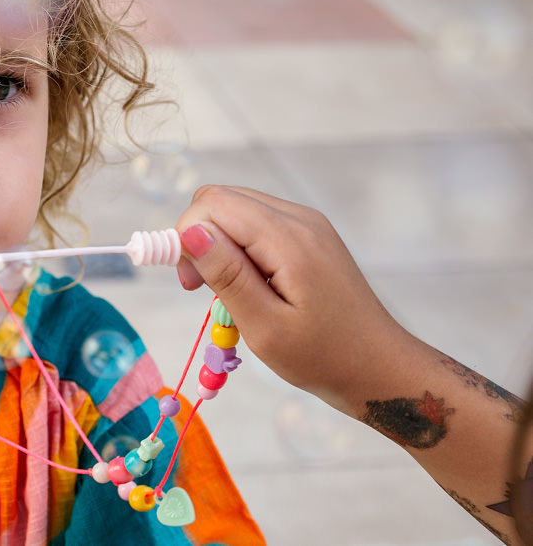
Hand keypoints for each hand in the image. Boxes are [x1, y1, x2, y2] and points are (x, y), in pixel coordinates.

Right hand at [174, 185, 412, 413]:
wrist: (379, 367)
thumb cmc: (323, 358)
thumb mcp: (266, 326)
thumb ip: (227, 274)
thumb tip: (190, 231)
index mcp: (290, 239)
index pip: (213, 204)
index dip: (187, 237)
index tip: (190, 284)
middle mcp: (299, 218)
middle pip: (222, 199)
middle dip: (198, 239)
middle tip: (202, 290)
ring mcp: (307, 224)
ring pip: (236, 209)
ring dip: (217, 245)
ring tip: (227, 292)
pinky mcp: (309, 235)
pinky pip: (256, 223)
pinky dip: (238, 248)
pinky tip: (248, 285)